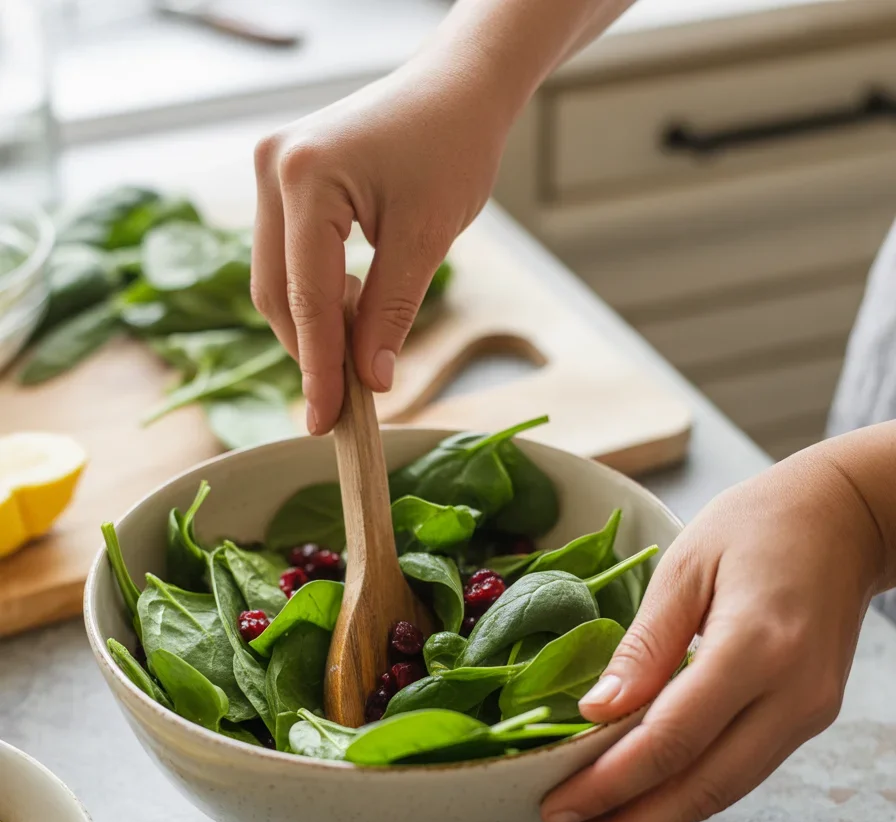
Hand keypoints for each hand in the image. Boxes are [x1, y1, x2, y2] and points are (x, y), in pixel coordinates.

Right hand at [251, 61, 507, 433]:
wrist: (457, 89)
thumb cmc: (453, 148)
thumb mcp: (427, 239)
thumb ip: (392, 312)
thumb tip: (369, 381)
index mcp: (305, 176)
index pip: (307, 296)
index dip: (319, 368)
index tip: (327, 422)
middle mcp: (271, 168)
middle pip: (276, 292)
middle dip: (311, 352)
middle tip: (344, 405)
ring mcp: (270, 170)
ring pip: (275, 279)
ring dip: (313, 326)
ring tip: (359, 351)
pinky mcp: (282, 180)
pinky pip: (285, 256)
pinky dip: (315, 294)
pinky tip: (353, 309)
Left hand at [541, 442, 887, 821]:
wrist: (846, 518)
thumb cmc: (761, 524)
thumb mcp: (686, 566)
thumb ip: (643, 645)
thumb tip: (596, 712)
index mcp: (757, 647)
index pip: (673, 739)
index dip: (611, 783)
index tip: (558, 805)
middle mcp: (793, 695)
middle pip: (703, 789)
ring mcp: (808, 712)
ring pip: (726, 792)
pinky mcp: (807, 716)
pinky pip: (742, 770)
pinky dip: (688, 793)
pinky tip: (643, 800)